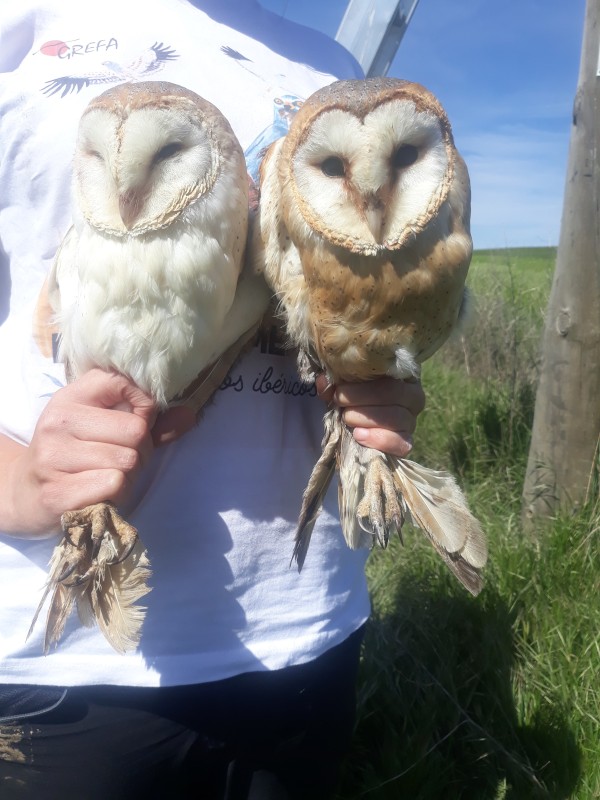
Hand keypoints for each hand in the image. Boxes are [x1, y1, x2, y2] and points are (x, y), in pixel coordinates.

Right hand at [0, 370, 191, 536]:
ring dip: (130, 476)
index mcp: (71, 397)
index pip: (123, 383)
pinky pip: (114, 485)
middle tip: (124, 460)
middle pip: (135, 431)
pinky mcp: (57, 492)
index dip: (143, 406)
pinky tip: (100, 493)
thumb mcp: (102, 427)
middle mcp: (58, 422)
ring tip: (110, 476)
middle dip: (141, 451)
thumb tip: (191, 414)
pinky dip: (117, 494)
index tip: (136, 420)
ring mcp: (53, 457)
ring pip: (127, 461)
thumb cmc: (75, 455)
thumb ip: (149, 422)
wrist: (25, 494)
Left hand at [316, 375, 424, 457]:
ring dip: (366, 417)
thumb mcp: (343, 385)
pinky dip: (379, 439)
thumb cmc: (352, 396)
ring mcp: (411, 420)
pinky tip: (359, 435)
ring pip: (398, 417)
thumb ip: (335, 381)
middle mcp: (413, 395)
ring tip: (347, 418)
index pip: (389, 372)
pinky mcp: (406, 442)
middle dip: (362, 398)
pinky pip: (402, 443)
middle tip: (340, 402)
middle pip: (395, 393)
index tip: (339, 389)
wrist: (354, 419)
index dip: (363, 382)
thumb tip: (324, 381)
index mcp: (401, 373)